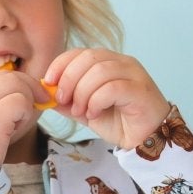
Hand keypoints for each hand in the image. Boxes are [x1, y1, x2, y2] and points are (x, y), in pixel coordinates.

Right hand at [0, 64, 50, 164]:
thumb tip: (16, 103)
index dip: (13, 84)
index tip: (24, 96)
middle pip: (6, 75)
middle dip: (28, 85)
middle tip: (41, 100)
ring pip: (15, 83)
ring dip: (26, 100)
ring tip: (20, 122)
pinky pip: (20, 101)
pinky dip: (25, 113)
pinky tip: (16, 129)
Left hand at [40, 49, 170, 151]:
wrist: (146, 141)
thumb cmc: (120, 123)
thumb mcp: (86, 111)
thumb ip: (68, 102)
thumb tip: (46, 94)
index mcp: (109, 62)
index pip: (81, 52)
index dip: (61, 64)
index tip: (49, 82)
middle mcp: (122, 63)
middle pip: (89, 57)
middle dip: (69, 79)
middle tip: (64, 101)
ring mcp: (134, 74)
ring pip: (100, 71)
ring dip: (83, 93)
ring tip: (81, 112)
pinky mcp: (141, 90)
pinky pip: (112, 88)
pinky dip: (97, 101)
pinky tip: (94, 114)